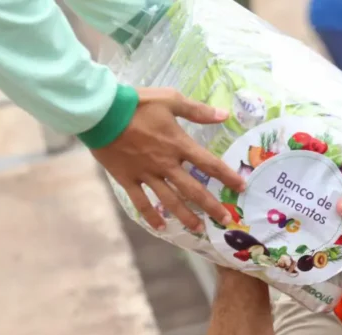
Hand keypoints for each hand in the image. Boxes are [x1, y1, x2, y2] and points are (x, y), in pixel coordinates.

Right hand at [90, 87, 245, 231]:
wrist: (100, 112)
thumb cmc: (136, 103)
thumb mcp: (170, 100)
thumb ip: (197, 111)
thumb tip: (224, 115)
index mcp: (179, 144)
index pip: (209, 164)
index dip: (227, 176)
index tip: (241, 187)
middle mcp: (166, 164)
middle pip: (193, 190)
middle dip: (211, 206)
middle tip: (225, 220)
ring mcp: (147, 174)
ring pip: (170, 200)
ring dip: (186, 216)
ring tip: (198, 228)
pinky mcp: (128, 179)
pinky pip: (141, 202)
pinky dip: (151, 216)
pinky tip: (161, 227)